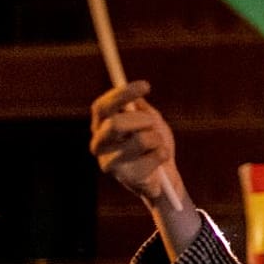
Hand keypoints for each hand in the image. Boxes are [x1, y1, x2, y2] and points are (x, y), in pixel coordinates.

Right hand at [90, 80, 181, 203]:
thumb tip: (135, 95)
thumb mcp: (148, 120)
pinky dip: (164, 154)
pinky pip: (155, 156)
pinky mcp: (128, 178)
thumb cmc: (153, 143)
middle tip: (153, 121)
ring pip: (141, 140)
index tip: (146, 85)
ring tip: (157, 145)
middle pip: (115, 124)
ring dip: (157, 138)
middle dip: (141, 120)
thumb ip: (140, 108)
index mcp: (101, 127)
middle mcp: (99, 145)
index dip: (122, 94)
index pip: (102, 107)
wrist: (164, 176)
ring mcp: (110, 163)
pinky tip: (159, 161)